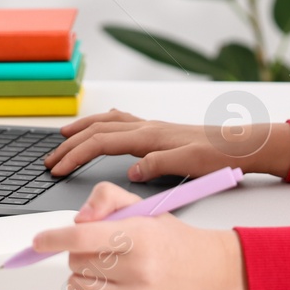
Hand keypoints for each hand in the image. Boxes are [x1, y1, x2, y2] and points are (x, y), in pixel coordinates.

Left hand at [31, 182, 248, 289]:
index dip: (54, 238)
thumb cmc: (173, 240)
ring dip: (80, 273)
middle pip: (75, 261)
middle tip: (101, 246)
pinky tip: (106, 283)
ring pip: (75, 286)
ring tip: (104, 265)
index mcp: (139, 238)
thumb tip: (78, 219)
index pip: (82, 238)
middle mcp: (136, 271)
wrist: (209, 274)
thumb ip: (105, 199)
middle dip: (78, 250)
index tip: (38, 241)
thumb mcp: (143, 206)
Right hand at [42, 108, 289, 180]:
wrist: (239, 145)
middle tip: (49, 159)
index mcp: (148, 136)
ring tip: (63, 136)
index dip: (75, 155)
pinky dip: (102, 122)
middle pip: (96, 130)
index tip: (57, 168)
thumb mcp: (190, 164)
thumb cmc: (217, 156)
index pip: (100, 142)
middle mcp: (145, 127)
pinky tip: (100, 125)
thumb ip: (159, 164)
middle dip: (69, 144)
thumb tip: (133, 169)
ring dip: (81, 128)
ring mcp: (150, 127)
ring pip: (105, 121)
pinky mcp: (156, 131)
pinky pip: (120, 121)